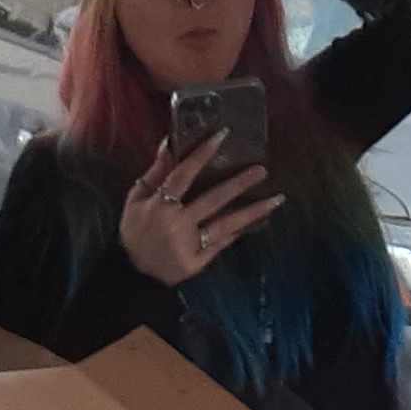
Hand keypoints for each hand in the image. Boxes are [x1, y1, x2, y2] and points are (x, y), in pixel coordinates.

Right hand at [119, 136, 279, 285]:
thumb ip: (155, 172)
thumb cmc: (135, 231)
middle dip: (239, 183)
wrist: (133, 274)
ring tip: (277, 199)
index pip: (183, 174)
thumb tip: (169, 142)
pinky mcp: (198, 261)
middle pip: (213, 199)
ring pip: (225, 224)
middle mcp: (177, 223)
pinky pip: (222, 243)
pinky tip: (259, 221)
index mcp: (159, 205)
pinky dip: (239, 231)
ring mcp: (189, 244)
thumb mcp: (136, 199)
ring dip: (253, 212)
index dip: (202, 154)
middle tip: (262, 169)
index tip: (222, 135)